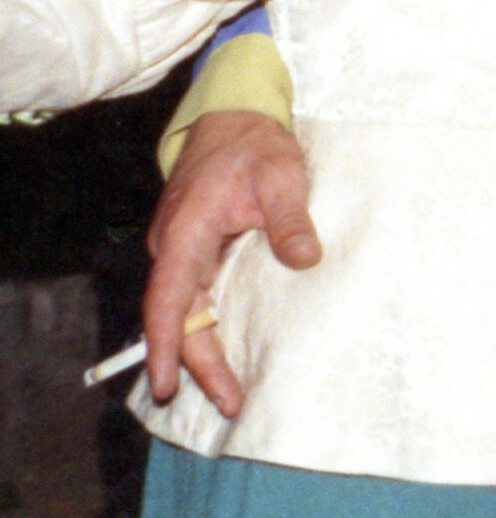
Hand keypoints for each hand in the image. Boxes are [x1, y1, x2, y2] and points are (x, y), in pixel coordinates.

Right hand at [145, 110, 319, 416]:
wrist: (233, 116)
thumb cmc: (254, 144)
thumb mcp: (280, 175)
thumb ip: (289, 219)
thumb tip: (306, 258)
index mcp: (185, 234)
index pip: (168, 301)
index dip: (167, 346)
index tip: (166, 386)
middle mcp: (173, 247)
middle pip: (177, 317)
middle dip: (197, 364)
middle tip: (228, 402)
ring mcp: (181, 248)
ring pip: (184, 310)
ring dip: (202, 350)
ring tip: (228, 390)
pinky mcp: (195, 247)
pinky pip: (194, 295)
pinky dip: (205, 326)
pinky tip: (224, 350)